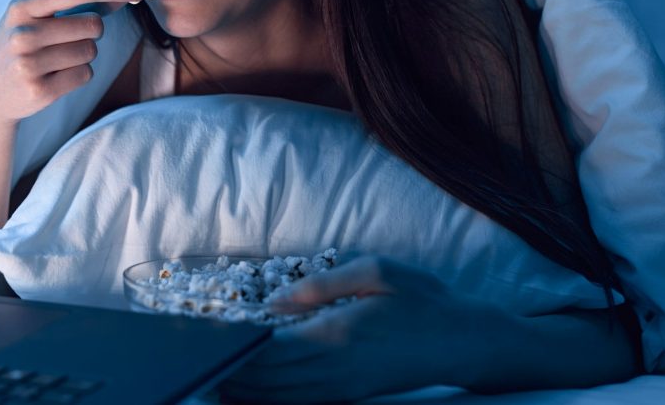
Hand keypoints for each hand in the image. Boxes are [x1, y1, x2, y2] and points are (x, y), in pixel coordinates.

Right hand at [0, 0, 146, 123]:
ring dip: (83, 55)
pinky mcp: (39, 90)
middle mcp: (23, 32)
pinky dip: (78, 74)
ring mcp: (29, 63)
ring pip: (91, 51)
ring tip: (55, 60)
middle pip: (93, 24)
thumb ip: (78, 3)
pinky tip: (54, 76)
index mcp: (23, 6)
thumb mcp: (37, 17)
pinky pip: (85, 74)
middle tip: (68, 39)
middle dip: (93, 31)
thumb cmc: (23, 45)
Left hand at [220, 256, 495, 402]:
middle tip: (197, 357)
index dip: (235, 348)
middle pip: (268, 382)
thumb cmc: (423, 299)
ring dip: (245, 390)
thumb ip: (320, 287)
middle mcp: (336, 370)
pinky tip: (251, 389)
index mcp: (339, 335)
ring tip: (213, 374)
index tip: (207, 337)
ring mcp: (344, 389)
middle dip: (230, 371)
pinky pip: (300, 404)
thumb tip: (274, 303)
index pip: (270, 352)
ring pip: (281, 399)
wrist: (467, 341)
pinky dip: (270, 398)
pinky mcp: (352, 395)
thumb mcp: (376, 272)